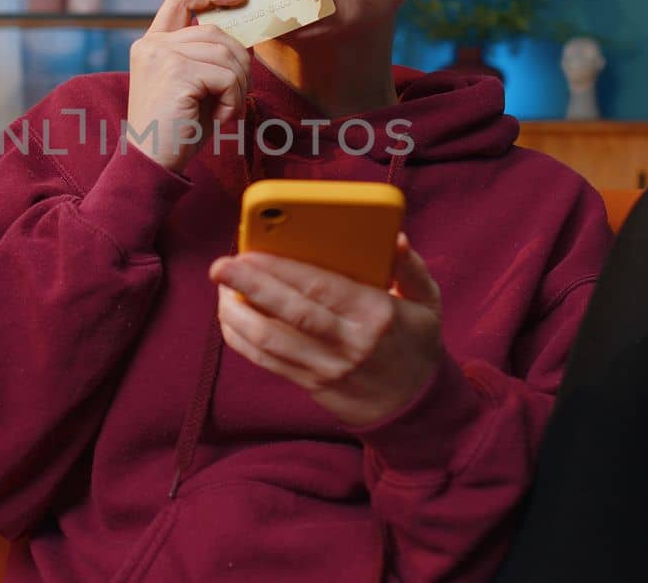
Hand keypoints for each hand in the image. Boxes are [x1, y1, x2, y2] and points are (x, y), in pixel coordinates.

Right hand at [126, 0, 251, 172]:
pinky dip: (234, 99)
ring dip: (238, 85)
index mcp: (152, 43)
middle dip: (239, 60)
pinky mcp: (175, 72)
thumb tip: (246, 39)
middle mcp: (152, 44)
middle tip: (239, 93)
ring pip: (225, 52)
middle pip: (215, 31)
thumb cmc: (178, 130)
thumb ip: (210, 57)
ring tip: (227, 110)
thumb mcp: (196, 85)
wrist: (153, 164)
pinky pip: (225, 75)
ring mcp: (161, 55)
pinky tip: (222, 118)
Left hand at [210, 233, 443, 428]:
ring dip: (238, 314)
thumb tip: (396, 239)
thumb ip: (411, 269)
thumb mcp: (427, 304)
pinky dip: (241, 340)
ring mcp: (326, 367)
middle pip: (291, 312)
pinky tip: (228, 317)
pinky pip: (267, 361)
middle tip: (220, 265)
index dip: (283, 269)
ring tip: (219, 290)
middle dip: (250, 286)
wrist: (414, 408)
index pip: (321, 287)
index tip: (253, 249)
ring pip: (271, 340)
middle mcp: (348, 342)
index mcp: (375, 314)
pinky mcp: (310, 384)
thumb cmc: (415, 344)